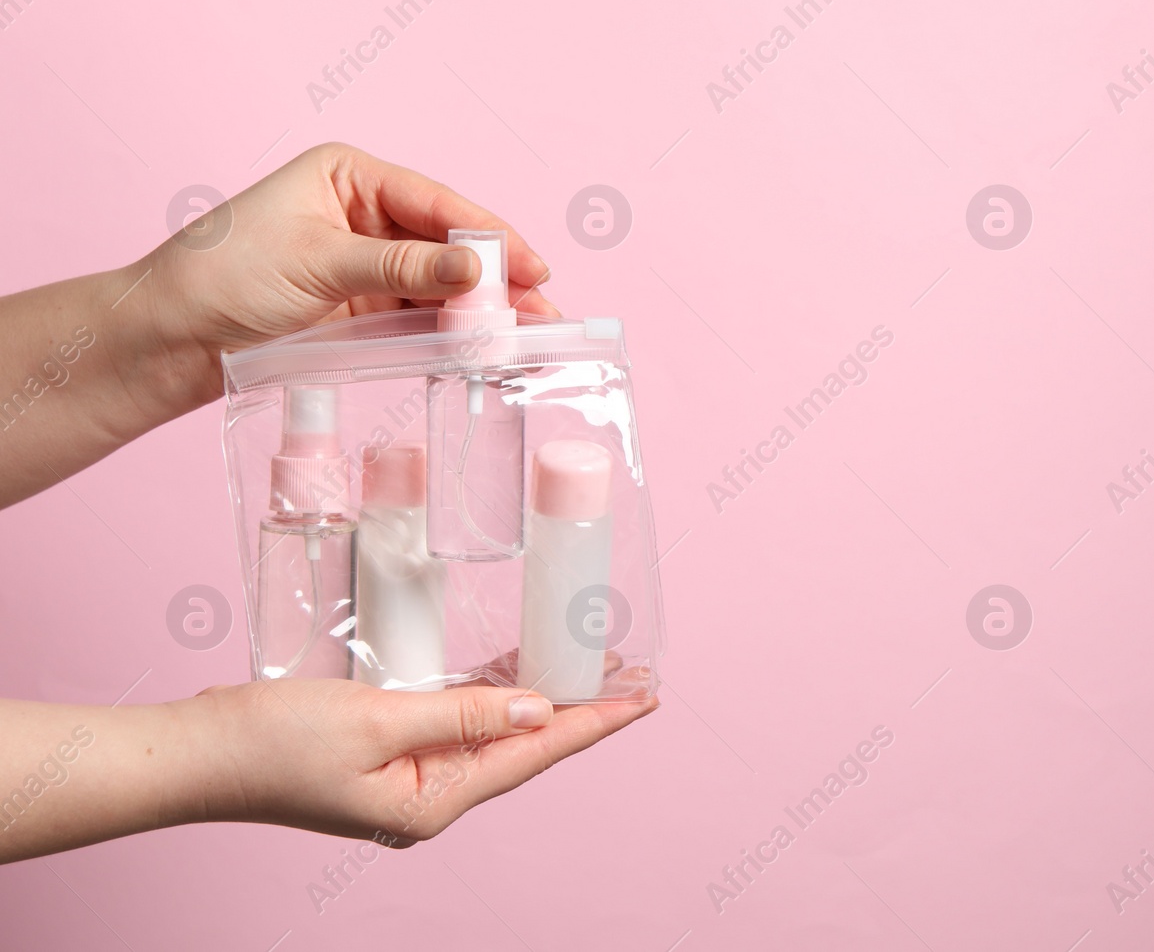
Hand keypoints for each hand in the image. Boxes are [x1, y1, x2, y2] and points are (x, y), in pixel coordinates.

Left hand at [0, 143, 557, 504]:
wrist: (167, 340)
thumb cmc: (224, 278)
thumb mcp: (321, 265)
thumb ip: (403, 269)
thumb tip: (476, 271)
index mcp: (349, 175)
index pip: (436, 203)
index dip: (489, 236)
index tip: (531, 266)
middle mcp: (362, 213)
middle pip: (447, 244)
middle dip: (494, 276)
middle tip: (542, 309)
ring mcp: (364, 263)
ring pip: (439, 284)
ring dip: (480, 309)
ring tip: (525, 334)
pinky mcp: (359, 309)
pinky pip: (419, 316)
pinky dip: (451, 331)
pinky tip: (483, 345)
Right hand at [200, 679, 654, 844]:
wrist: (196, 753)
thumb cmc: (273, 741)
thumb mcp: (376, 719)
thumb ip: (461, 713)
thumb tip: (538, 708)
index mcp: (434, 800)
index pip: (536, 753)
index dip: (594, 721)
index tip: (646, 696)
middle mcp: (431, 795)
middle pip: (526, 744)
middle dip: (581, 707)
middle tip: (636, 672)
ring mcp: (410, 774)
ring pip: (496, 729)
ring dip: (541, 696)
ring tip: (592, 663)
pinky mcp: (388, 749)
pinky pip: (458, 719)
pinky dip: (492, 692)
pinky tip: (517, 668)